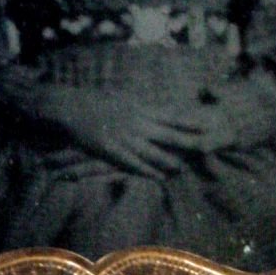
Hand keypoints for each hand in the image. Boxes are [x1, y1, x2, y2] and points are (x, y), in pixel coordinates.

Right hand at [41, 87, 211, 178]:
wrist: (70, 107)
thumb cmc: (94, 101)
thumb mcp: (120, 97)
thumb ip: (137, 105)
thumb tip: (153, 108)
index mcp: (137, 107)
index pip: (169, 115)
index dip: (187, 120)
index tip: (205, 123)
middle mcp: (135, 122)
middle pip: (166, 133)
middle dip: (186, 141)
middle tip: (205, 147)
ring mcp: (124, 137)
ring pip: (152, 152)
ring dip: (168, 160)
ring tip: (183, 168)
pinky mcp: (111, 150)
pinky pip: (133, 163)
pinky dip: (147, 170)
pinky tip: (159, 177)